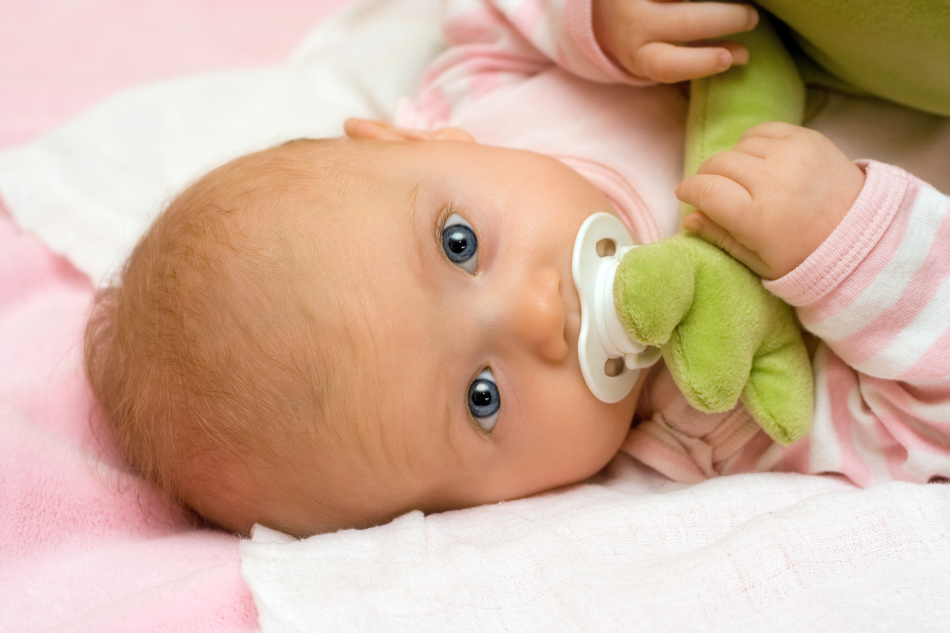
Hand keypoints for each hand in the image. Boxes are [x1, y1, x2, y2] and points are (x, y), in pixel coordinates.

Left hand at [593, 0, 758, 82]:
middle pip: (684, 23)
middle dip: (724, 20)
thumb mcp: (659, 55)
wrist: (602, 12)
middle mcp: (634, 26)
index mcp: (638, 57)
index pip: (666, 66)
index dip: (699, 63)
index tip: (729, 58)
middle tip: (751, 18)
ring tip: (744, 0)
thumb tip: (743, 56)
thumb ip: (695, 59)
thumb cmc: (643, 38)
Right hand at [676, 122, 865, 278]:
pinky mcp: (807, 137)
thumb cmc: (805, 256)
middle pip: (717, 164)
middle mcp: (774, 180)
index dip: (689, 190)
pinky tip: (759, 161)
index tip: (685, 193)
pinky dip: (753, 144)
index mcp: (758, 217)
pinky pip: (762, 130)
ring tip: (743, 179)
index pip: (706, 190)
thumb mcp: (758, 261)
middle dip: (708, 177)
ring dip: (732, 160)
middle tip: (714, 191)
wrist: (862, 235)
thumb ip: (720, 238)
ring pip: (737, 145)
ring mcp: (792, 154)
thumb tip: (689, 217)